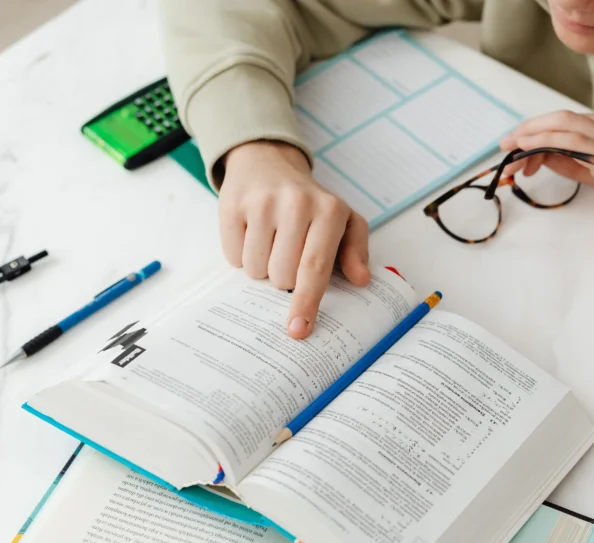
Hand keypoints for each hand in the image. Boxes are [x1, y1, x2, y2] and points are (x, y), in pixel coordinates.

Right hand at [218, 141, 370, 338]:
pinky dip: (241, 255)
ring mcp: (262, 203)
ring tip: (271, 241)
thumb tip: (361, 280)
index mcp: (329, 211)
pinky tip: (252, 234)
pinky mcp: (233, 205)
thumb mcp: (344, 220)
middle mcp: (296, 204)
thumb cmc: (311, 203)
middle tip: (289, 254)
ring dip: (262, 267)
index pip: (315, 267)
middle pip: (282, 276)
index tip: (299, 329)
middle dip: (284, 278)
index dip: (307, 302)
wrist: (268, 163)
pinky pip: (233, 257)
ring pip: (256, 270)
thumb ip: (356, 251)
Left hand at [499, 111, 593, 251]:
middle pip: (562, 118)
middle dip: (528, 129)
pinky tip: (528, 150)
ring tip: (510, 151)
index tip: (518, 144)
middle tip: (505, 144)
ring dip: (531, 137)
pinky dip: (544, 142)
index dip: (539, 130)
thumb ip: (578, 163)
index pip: (569, 121)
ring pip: (563, 126)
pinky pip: (572, 143)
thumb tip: (546, 156)